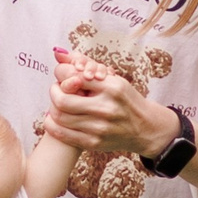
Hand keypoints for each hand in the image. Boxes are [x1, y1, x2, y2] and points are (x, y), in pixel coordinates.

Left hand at [46, 48, 179, 162]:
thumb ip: (86, 69)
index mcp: (112, 88)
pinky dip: (53, 125)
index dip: (62, 74)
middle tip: (56, 89)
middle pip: (62, 100)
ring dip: (52, 108)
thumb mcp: (114, 80)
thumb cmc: (126, 101)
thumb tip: (58, 54)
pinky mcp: (94, 143)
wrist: (146, 128)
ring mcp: (100, 128)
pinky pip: (63, 134)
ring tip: (57, 103)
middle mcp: (106, 108)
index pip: (74, 77)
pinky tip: (55, 119)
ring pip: (59, 117)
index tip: (61, 75)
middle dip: (53, 92)